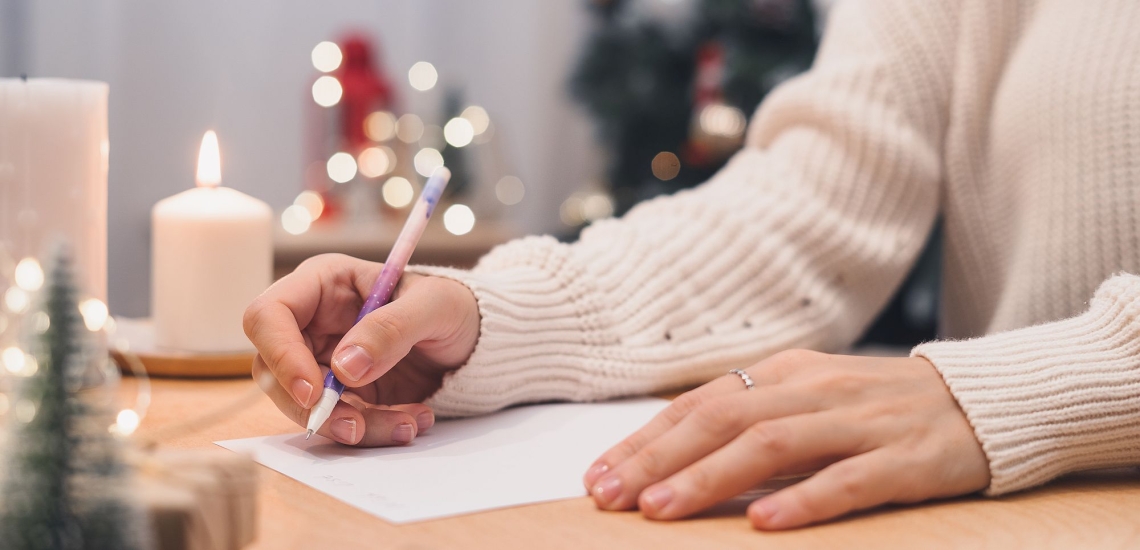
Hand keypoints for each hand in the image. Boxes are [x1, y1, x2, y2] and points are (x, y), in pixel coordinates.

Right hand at [243, 254, 479, 446]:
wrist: (477, 337)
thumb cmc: (453, 304)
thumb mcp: (435, 305)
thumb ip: (392, 328)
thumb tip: (344, 368)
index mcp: (323, 283)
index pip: (268, 316)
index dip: (281, 355)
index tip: (314, 392)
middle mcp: (313, 323)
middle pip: (275, 371)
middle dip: (314, 407)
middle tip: (358, 428)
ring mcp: (324, 360)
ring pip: (307, 405)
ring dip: (352, 425)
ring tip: (406, 426)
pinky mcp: (344, 394)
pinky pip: (340, 421)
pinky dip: (373, 430)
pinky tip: (411, 422)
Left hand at [583, 350, 989, 528]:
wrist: (981, 400)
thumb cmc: (876, 408)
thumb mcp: (808, 398)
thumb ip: (750, 418)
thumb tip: (670, 455)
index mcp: (785, 372)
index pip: (699, 405)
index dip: (644, 439)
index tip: (596, 474)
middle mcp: (814, 389)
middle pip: (722, 420)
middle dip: (658, 459)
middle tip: (608, 496)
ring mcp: (859, 421)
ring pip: (772, 445)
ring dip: (711, 478)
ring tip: (662, 509)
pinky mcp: (904, 458)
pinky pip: (849, 479)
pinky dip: (804, 500)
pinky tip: (765, 522)